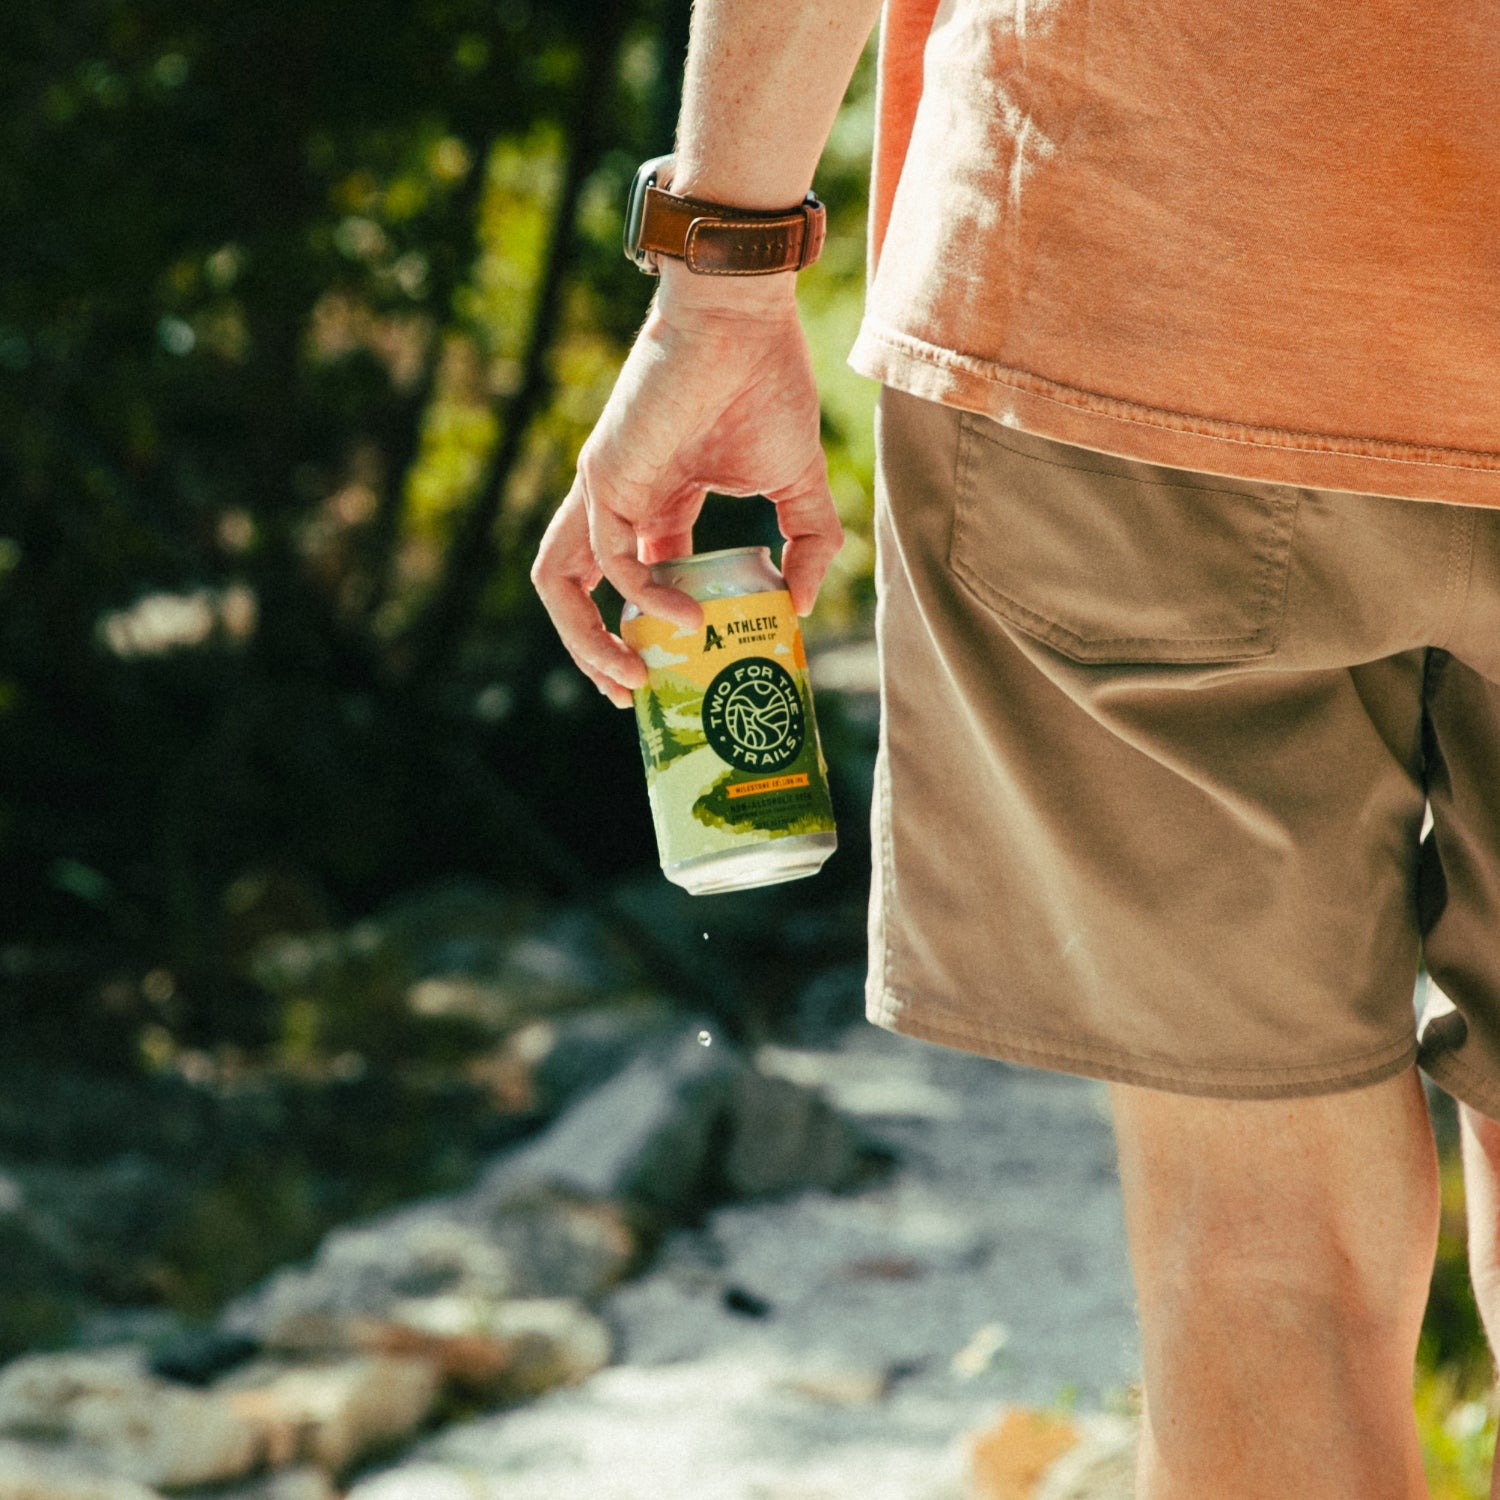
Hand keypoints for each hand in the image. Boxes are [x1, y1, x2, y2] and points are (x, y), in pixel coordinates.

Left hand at [531, 269, 842, 707]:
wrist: (744, 318)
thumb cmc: (767, 385)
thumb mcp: (800, 484)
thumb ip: (809, 544)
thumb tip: (802, 606)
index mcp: (657, 503)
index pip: (635, 582)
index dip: (647, 631)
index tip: (675, 671)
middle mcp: (620, 502)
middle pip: (575, 592)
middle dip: (593, 651)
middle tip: (631, 695)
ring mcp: (603, 489)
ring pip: (559, 582)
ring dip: (584, 641)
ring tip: (632, 680)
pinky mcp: (605, 475)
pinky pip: (611, 556)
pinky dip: (644, 595)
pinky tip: (688, 615)